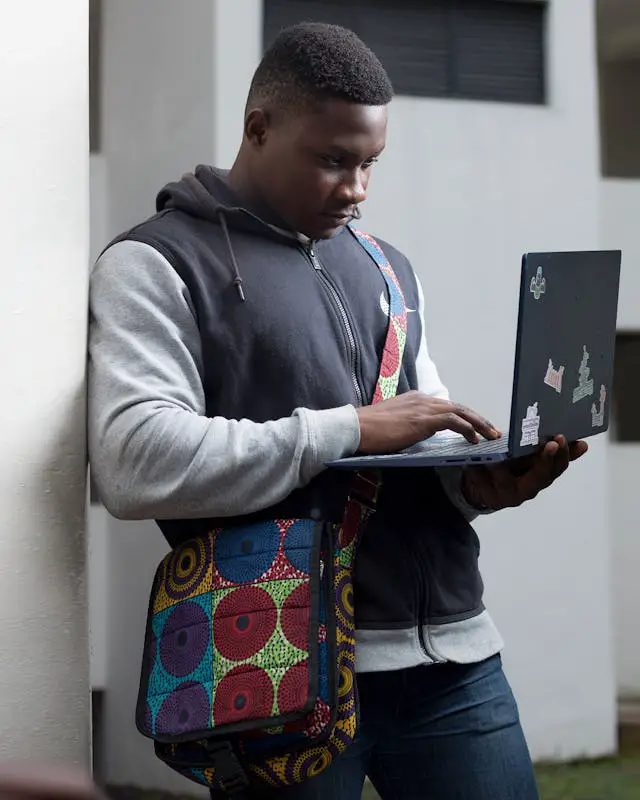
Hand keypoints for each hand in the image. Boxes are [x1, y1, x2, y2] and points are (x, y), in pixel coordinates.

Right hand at [356, 391, 500, 453]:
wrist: (355, 428)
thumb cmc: (369, 430)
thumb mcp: (393, 424)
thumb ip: (408, 425)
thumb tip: (417, 435)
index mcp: (415, 399)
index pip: (446, 406)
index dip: (464, 417)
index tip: (475, 427)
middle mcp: (421, 399)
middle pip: (458, 407)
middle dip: (478, 419)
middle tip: (492, 430)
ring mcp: (423, 408)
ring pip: (461, 412)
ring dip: (479, 424)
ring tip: (491, 435)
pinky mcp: (423, 419)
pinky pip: (454, 421)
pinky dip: (467, 429)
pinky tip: (474, 438)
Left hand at [460, 435, 587, 510]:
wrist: (481, 484)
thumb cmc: (509, 467)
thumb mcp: (528, 459)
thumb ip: (551, 453)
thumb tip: (582, 444)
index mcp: (539, 480)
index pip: (555, 470)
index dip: (560, 457)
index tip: (561, 439)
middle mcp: (526, 491)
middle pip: (539, 478)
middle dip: (542, 460)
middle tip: (545, 442)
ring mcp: (506, 495)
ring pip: (506, 477)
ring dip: (502, 464)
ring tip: (500, 450)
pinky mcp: (485, 494)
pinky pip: (482, 480)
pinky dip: (477, 470)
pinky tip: (473, 461)